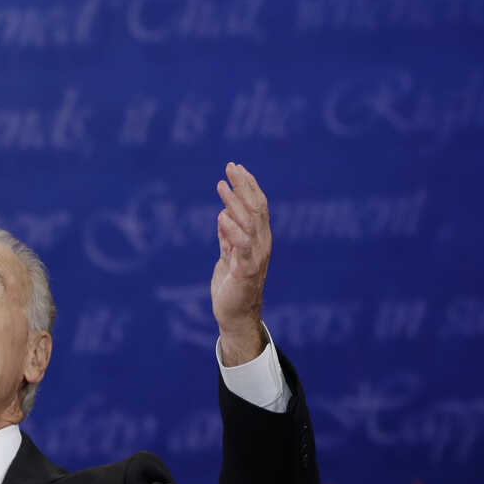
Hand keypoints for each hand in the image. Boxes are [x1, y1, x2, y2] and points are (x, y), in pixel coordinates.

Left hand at [213, 162, 269, 364]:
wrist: (235, 315)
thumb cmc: (232, 287)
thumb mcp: (227, 257)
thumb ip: (227, 238)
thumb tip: (222, 215)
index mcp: (259, 239)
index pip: (257, 205)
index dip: (248, 185)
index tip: (236, 167)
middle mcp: (261, 244)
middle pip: (256, 208)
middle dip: (243, 185)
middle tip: (230, 167)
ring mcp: (256, 257)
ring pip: (249, 222)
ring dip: (235, 202)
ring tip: (221, 186)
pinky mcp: (246, 270)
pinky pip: (241, 245)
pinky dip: (232, 230)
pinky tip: (221, 216)